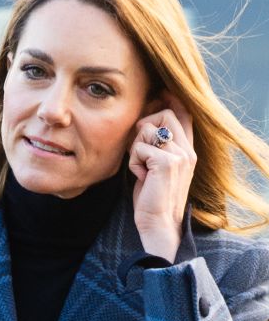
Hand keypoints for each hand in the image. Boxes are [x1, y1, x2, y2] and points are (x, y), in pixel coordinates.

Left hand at [129, 94, 196, 261]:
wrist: (159, 223)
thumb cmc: (152, 198)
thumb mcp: (156, 168)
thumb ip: (157, 146)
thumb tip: (144, 122)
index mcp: (188, 149)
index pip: (184, 114)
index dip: (170, 101)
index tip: (158, 96)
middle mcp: (188, 149)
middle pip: (164, 114)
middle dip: (143, 128)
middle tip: (138, 150)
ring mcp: (179, 155)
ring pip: (148, 129)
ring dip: (135, 148)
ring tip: (141, 168)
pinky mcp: (166, 163)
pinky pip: (138, 147)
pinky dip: (132, 162)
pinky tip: (140, 177)